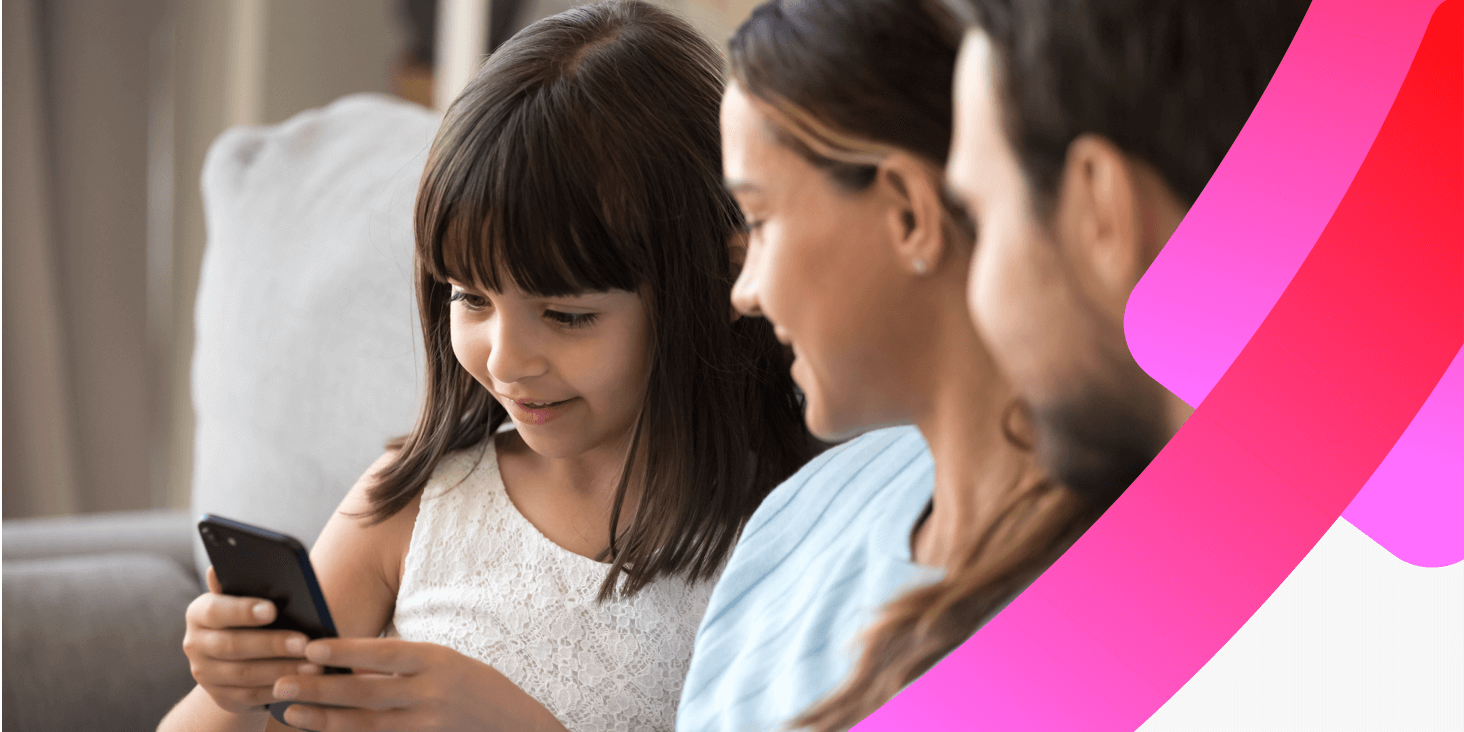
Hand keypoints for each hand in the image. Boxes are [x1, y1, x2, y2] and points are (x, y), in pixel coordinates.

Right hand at [181, 566, 319, 712]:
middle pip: (232, 645)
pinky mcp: (221, 697)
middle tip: (305, 642)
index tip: (273, 610)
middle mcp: (194, 644)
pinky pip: (250, 696)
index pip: (216, 610)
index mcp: (199, 613)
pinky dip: (278, 689)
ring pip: (245, 674)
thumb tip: (230, 560)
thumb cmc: (250, 617)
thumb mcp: (246, 599)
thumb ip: (244, 583)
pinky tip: (303, 683)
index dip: (243, 610)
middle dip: (272, 644)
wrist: (235, 659)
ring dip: (282, 669)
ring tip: (314, 664)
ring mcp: (205, 674)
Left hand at [271, 638, 567, 731]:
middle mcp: (431, 694)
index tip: (309, 648)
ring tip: (290, 711)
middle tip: (281, 682)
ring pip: (364, 724)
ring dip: (323, 718)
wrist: (516, 727)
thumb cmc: (477, 687)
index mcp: (438, 660)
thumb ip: (402, 663)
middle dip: (319, 688)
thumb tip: (346, 662)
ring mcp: (427, 725)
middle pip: (365, 692)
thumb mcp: (446, 661)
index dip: (344, 651)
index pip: (382, 653)